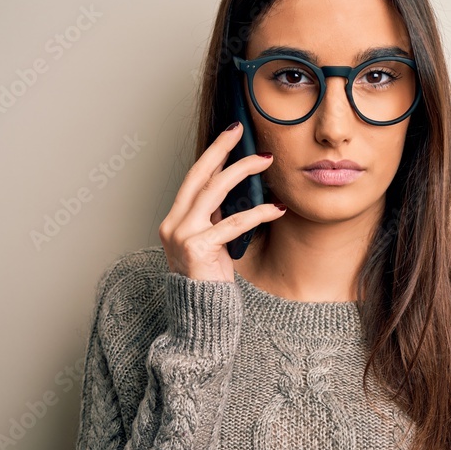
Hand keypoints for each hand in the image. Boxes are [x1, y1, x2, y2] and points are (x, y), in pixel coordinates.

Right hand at [158, 122, 285, 281]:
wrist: (202, 318)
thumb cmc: (209, 283)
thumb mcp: (210, 244)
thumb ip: (213, 219)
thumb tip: (231, 193)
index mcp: (174, 221)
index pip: (193, 180)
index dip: (212, 155)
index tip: (230, 136)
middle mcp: (173, 224)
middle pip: (198, 176)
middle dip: (220, 149)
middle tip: (240, 131)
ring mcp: (182, 235)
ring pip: (213, 190)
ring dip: (241, 171)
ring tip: (265, 161)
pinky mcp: (198, 248)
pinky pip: (233, 223)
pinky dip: (258, 212)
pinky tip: (277, 208)